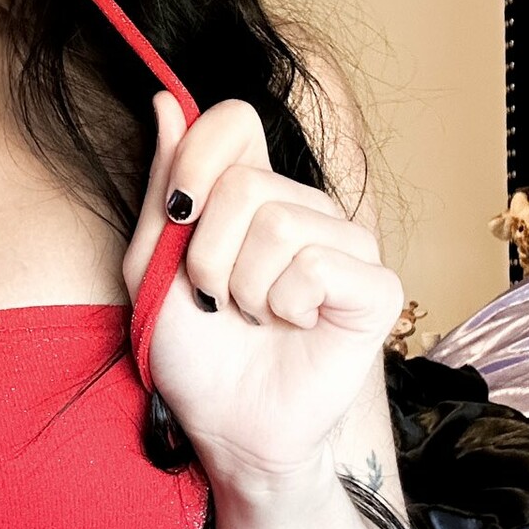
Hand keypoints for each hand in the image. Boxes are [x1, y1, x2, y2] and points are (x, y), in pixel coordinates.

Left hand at [122, 91, 403, 488]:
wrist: (227, 427)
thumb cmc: (194, 351)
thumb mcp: (152, 265)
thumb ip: (163, 188)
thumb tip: (166, 102)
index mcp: (251, 192)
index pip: (234, 120)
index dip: (196, 158)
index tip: (176, 215)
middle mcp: (304, 207)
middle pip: (244, 183)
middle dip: (207, 255)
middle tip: (216, 299)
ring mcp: (345, 245)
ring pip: (280, 225)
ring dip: (244, 288)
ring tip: (254, 317)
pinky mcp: (376, 287)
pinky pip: (318, 266)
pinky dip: (287, 305)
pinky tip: (294, 326)